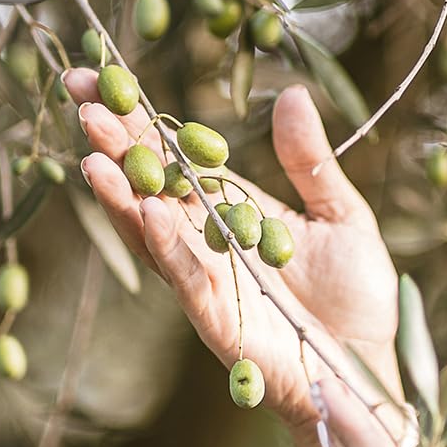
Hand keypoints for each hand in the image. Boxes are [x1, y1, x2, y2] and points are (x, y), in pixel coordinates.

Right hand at [62, 71, 401, 446]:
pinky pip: (185, 278)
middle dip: (114, 146)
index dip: (139, 120)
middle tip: (78, 100)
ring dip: (121, 196)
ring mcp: (207, 282)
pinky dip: (167, 245)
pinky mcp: (219, 319)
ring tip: (92, 154)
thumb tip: (291, 95)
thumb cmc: (355, 297)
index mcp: (230, 210)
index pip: (175, 158)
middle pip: (149, 188)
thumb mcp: (340, 216)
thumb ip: (310, 162)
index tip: (98, 77)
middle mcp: (207, 243)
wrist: (368, 368)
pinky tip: (149, 210)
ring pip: (152, 234)